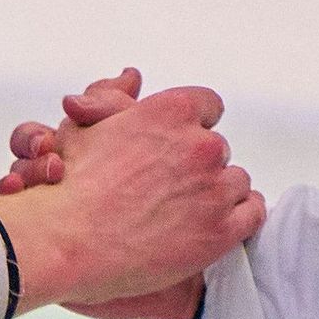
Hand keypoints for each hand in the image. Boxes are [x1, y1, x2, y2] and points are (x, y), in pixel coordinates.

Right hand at [0, 75, 258, 318]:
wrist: (66, 242)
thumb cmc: (67, 187)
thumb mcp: (82, 126)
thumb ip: (111, 99)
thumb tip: (132, 76)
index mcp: (171, 111)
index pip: (208, 105)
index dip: (192, 127)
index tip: (178, 145)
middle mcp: (200, 145)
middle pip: (217, 148)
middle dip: (197, 165)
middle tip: (167, 186)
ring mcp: (214, 189)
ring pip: (236, 181)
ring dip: (216, 192)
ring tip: (182, 211)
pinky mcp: (221, 230)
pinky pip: (252, 213)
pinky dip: (238, 216)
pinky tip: (215, 223)